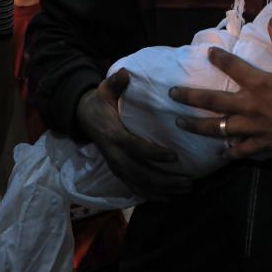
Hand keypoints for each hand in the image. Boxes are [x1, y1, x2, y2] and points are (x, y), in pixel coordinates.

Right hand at [77, 69, 192, 199]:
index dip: (154, 154)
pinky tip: (167, 198)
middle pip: (140, 172)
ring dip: (163, 189)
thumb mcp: (104, 89)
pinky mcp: (117, 171)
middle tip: (189, 181)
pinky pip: (133, 187)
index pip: (135, 147)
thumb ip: (115, 82)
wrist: (82, 117)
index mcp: (114, 134)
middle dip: (165, 179)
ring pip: (139, 183)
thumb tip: (125, 73)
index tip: (175, 156)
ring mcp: (115, 165)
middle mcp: (114, 154)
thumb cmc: (99, 101)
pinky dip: (149, 195)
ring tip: (186, 189)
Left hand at [170, 17, 271, 159]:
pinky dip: (229, 150)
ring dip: (197, 125)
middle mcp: (251, 107)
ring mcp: (254, 128)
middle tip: (172, 94)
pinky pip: (239, 149)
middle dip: (190, 97)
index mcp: (261, 84)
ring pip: (218, 128)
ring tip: (180, 123)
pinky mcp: (262, 145)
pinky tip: (220, 151)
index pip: (232, 67)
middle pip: (213, 102)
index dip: (218, 58)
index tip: (208, 53)